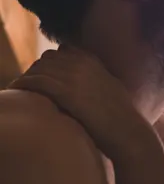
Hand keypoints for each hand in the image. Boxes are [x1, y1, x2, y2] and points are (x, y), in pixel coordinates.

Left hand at [12, 47, 154, 160]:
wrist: (128, 132)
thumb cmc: (122, 118)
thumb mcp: (113, 88)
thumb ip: (99, 78)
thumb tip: (87, 84)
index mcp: (94, 61)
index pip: (63, 51)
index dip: (52, 63)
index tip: (46, 77)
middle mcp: (83, 64)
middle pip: (48, 58)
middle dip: (37, 70)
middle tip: (31, 87)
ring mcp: (74, 76)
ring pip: (39, 68)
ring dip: (28, 79)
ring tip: (20, 91)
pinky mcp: (66, 92)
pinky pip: (36, 82)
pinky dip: (23, 85)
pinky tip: (15, 92)